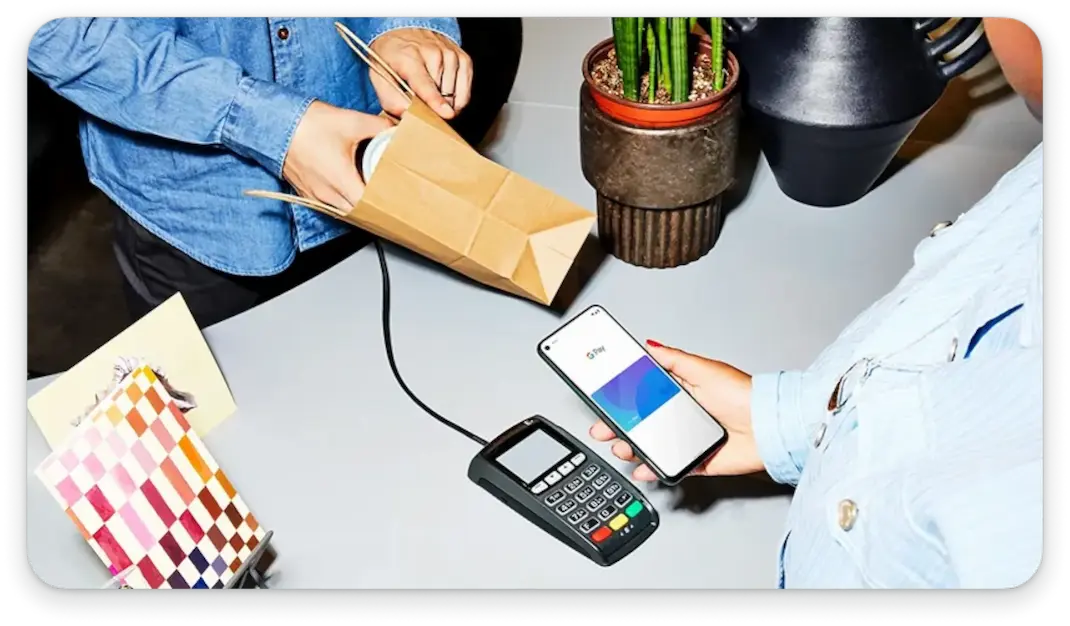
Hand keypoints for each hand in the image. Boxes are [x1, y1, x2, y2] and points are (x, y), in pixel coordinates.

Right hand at [282, 101, 393, 211]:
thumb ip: (379, 126)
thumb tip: (397, 130)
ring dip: (358, 205)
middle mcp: (327, 194)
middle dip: (374, 207)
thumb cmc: (308, 124)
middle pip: (358, 213)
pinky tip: (351, 188)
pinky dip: (343, 200)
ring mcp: (315, 195)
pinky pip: (330, 205)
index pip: (369, 206)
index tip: (397, 197)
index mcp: (341, 180)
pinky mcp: (306, 192)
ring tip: (372, 193)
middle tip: (389, 196)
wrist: (273, 123)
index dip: (385, 204)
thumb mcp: (351, 120)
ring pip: (344, 211)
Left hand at [369, 27, 472, 119]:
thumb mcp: (379, 77)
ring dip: (444, 102)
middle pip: (442, 95)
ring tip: (431, 93)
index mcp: (409, 57)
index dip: (435, 100)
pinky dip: (457, 98)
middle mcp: (433, 53)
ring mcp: (451, 55)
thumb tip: (408, 116)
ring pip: (455, 96)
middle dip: (433, 108)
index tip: (446, 113)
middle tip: (421, 101)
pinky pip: (466, 92)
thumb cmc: (392, 56)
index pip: (424, 83)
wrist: (405, 31)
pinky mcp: (463, 59)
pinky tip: (444, 92)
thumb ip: (391, 100)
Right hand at [589, 340, 763, 480]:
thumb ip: (673, 360)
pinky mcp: (698, 460)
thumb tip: (650, 345)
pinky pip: (671, 466)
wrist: (768, 428)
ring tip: (623, 448)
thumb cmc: (743, 396)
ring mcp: (688, 439)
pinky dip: (654, 470)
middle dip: (619, 426)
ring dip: (632, 448)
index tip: (605, 402)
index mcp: (683, 391)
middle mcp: (684, 415)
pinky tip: (642, 468)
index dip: (623, 399)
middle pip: (642, 422)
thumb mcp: (703, 370)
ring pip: (652, 446)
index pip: (644, 394)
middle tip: (603, 428)